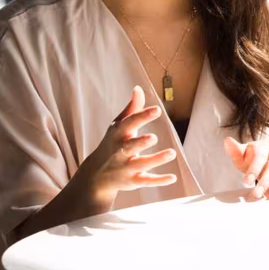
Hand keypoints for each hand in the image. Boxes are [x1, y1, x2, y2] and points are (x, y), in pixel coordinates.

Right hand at [74, 86, 178, 210]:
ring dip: (156, 160)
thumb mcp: (118, 126)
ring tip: (172, 153)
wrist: (95, 175)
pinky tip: (173, 177)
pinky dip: (159, 180)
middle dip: (140, 142)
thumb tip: (138, 88)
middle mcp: (120, 152)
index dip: (142, 116)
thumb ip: (132, 109)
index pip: (129, 124)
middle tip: (153, 138)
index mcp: (118, 135)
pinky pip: (146, 181)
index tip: (157, 110)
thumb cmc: (112, 143)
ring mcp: (126, 168)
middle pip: (130, 147)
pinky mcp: (132, 181)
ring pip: (141, 164)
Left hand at [225, 138, 268, 200]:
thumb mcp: (242, 157)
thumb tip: (227, 141)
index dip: (254, 168)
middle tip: (256, 194)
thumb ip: (235, 151)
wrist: (266, 162)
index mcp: (264, 148)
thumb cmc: (252, 160)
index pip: (260, 156)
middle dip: (265, 181)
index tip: (246, 181)